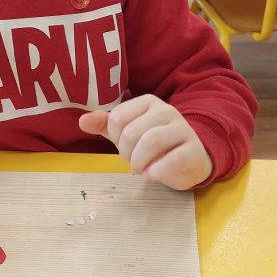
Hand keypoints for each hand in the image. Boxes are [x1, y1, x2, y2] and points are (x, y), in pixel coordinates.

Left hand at [79, 95, 212, 190]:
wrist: (189, 159)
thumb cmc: (154, 145)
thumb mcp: (127, 132)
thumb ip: (105, 125)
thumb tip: (82, 121)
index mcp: (148, 102)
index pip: (118, 117)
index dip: (114, 137)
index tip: (123, 146)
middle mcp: (167, 111)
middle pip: (132, 131)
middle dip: (125, 152)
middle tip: (131, 161)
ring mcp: (183, 129)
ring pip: (151, 142)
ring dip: (138, 162)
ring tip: (140, 168)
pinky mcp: (194, 150)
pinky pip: (172, 159)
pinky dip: (156, 171)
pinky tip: (152, 174)